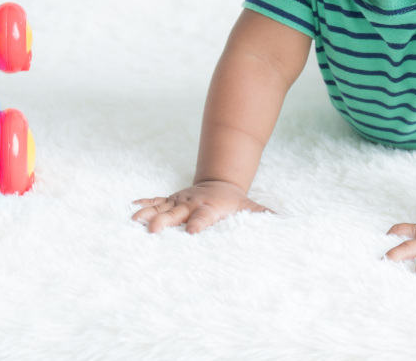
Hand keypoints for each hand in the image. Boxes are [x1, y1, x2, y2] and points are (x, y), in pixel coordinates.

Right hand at [131, 180, 271, 233]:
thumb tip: (286, 222)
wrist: (220, 183)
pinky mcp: (170, 201)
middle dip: (165, 221)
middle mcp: (191, 204)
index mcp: (210, 208)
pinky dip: (143, 205)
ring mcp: (179, 202)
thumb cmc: (235, 202)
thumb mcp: (250, 208)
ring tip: (133, 221)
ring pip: (161, 207)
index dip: (199, 224)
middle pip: (177, 213)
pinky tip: (129, 209)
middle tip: (153, 231)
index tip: (191, 232)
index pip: (204, 217)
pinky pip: (155, 202)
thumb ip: (264, 216)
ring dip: (148, 214)